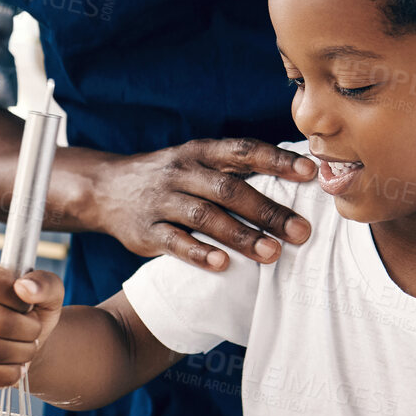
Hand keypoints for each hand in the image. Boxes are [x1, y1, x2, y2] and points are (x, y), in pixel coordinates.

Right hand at [0, 262, 62, 387]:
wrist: (25, 341)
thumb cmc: (33, 311)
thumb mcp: (49, 292)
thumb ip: (45, 283)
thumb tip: (25, 288)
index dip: (22, 301)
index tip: (28, 307)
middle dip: (28, 332)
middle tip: (34, 332)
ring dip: (21, 354)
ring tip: (27, 348)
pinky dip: (6, 375)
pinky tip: (15, 369)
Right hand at [83, 137, 315, 268]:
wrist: (105, 188)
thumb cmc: (171, 178)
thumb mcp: (197, 162)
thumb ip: (236, 170)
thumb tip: (297, 177)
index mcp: (201, 152)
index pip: (243, 151)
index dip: (277, 160)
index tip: (311, 172)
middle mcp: (182, 172)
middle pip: (229, 189)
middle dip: (267, 210)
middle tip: (301, 232)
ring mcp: (162, 200)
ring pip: (204, 216)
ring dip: (240, 235)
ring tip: (272, 253)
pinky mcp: (145, 230)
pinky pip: (173, 241)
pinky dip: (198, 252)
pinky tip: (222, 264)